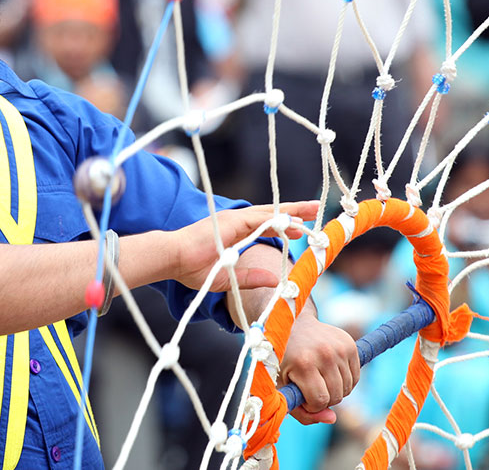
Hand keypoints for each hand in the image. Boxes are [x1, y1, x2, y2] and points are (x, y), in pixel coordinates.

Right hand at [174, 201, 316, 292]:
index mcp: (236, 232)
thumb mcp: (229, 278)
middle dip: (295, 211)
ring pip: (270, 213)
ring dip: (292, 212)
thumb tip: (275, 281)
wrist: (172, 259)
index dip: (284, 225)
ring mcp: (234, 220)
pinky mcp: (231, 222)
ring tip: (313, 210)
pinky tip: (294, 223)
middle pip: (272, 214)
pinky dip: (278, 220)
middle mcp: (237, 222)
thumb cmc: (192, 268)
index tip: (302, 226)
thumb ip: (251, 278)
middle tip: (316, 208)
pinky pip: (260, 220)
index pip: (266, 226)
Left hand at [280, 312, 359, 424]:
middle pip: (336, 396)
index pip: (320, 400)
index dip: (312, 406)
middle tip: (312, 387)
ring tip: (320, 379)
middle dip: (325, 400)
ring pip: (348, 388)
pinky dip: (345, 381)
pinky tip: (331, 373)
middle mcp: (325, 354)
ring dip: (335, 391)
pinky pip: (355, 377)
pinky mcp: (350, 344)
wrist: (293, 324)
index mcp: (304, 364)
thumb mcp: (283, 387)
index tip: (304, 396)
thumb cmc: (284, 360)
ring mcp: (339, 348)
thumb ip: (302, 412)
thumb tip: (333, 419)